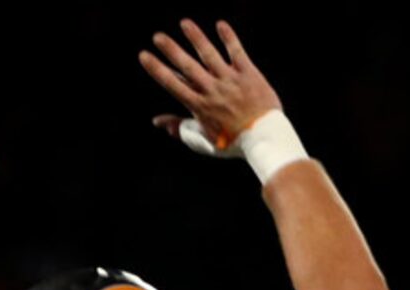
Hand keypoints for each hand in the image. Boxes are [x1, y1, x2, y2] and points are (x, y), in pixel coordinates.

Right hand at [142, 19, 280, 148]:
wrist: (265, 141)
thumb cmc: (234, 144)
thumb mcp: (204, 142)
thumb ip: (180, 128)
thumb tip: (157, 121)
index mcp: (200, 106)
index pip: (173, 84)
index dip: (157, 69)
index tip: (144, 56)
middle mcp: (212, 90)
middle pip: (187, 65)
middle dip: (171, 50)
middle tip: (158, 36)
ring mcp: (230, 80)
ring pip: (209, 54)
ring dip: (195, 37)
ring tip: (185, 23)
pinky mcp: (248, 74)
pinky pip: (236, 51)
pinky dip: (228, 38)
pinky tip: (220, 24)